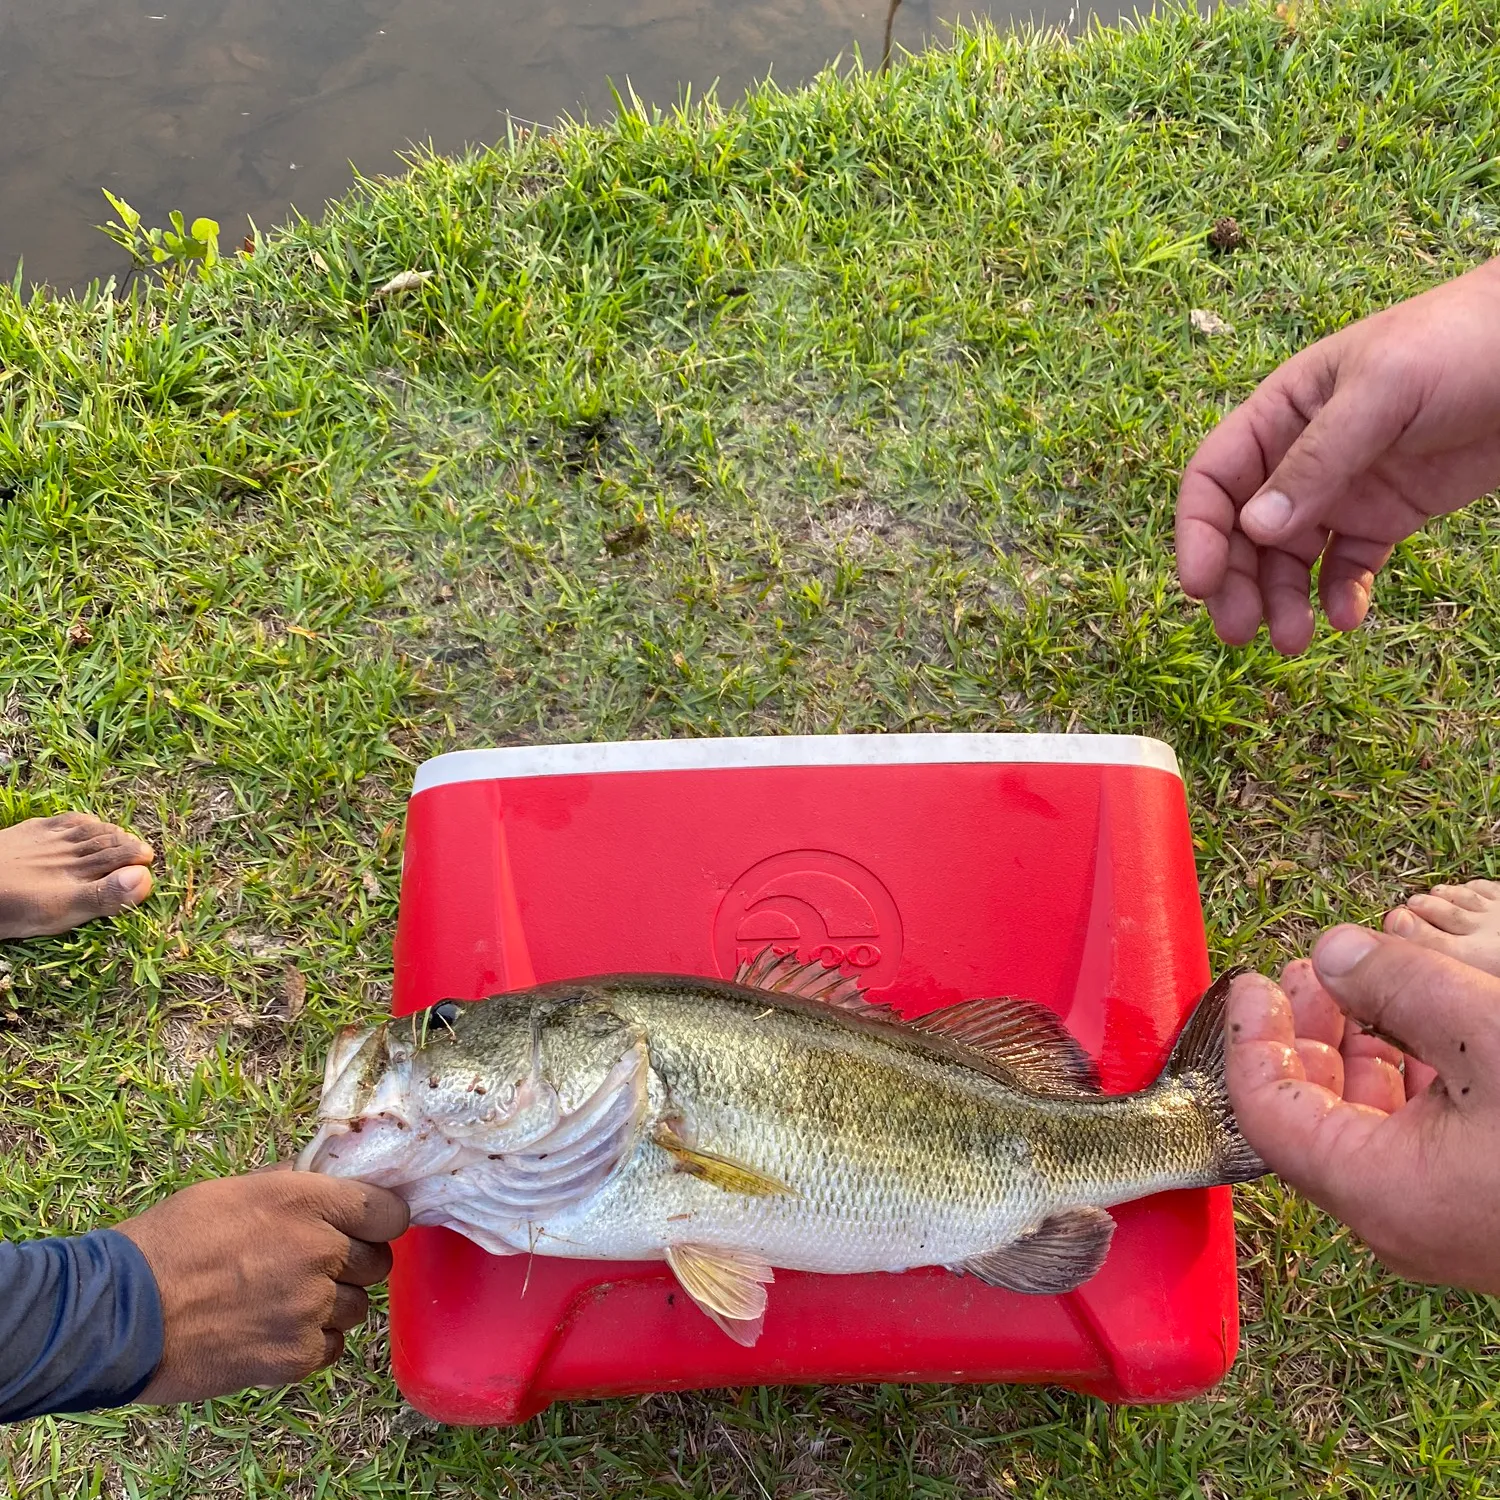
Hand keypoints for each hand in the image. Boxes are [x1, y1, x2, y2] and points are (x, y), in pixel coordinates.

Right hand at [115, 1168, 408, 1402]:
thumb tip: (328, 1180)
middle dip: (353, 1264)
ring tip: (282, 1301)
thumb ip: (293, 1186)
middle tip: (312, 1267)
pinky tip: (273, 1331)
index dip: (380, 1220)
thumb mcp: (236, 1191)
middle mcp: (320, 1252)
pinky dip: (311, 1343)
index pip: (390, 1212)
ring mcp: (310, 1308)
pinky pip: (332, 1347)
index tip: (366, 1226)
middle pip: (378, 1263)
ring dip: (331, 1306)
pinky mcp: (294, 1357)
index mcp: (307, 1202)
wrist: (122, 1314)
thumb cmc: (171, 1241)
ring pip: (357, 1309)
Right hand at [1176, 257, 1499, 653]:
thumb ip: (1318, 459)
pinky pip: (1348, 564)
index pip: (1214, 479)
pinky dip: (1341, 594)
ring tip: (1293, 640)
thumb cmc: (1461, 343)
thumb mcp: (1383, 391)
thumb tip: (1255, 529)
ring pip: (1290, 557)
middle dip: (1236, 582)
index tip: (1201, 585)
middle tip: (1239, 632)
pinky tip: (1346, 617)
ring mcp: (1344, 488)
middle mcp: (1300, 456)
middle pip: (1243, 530)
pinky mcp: (1388, 514)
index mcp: (1281, 413)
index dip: (1198, 533)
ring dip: (1283, 600)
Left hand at [1226, 927, 1499, 1294]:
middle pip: (1308, 1119)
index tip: (1251, 979)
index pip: (1266, 1112)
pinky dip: (1406, 1082)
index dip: (1248, 1038)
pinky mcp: (1480, 1211)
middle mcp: (1397, 1219)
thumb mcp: (1493, 1033)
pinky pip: (1416, 1143)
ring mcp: (1440, 1222)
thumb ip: (1400, 984)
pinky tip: (1421, 1030)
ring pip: (1364, 1130)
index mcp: (1378, 1190)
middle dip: (1304, 1036)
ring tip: (1358, 988)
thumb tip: (1332, 951)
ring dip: (1355, 1053)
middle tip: (1308, 974)